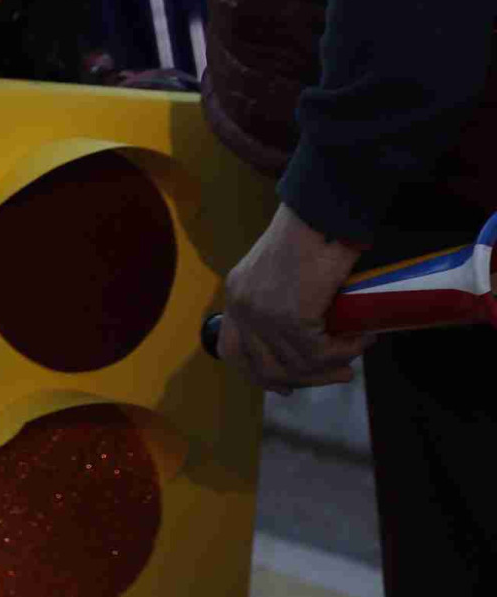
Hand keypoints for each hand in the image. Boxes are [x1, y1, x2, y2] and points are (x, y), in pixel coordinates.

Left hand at [217, 203, 374, 393]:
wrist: (323, 210)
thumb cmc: (314, 232)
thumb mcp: (284, 271)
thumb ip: (283, 300)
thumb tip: (310, 337)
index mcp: (237, 295)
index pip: (234, 351)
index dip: (259, 375)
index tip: (287, 386)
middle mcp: (242, 307)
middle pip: (264, 367)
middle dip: (305, 379)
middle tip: (340, 374)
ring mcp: (262, 313)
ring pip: (295, 364)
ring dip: (332, 364)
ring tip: (357, 349)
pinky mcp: (290, 315)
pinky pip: (317, 352)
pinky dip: (344, 350)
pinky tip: (362, 338)